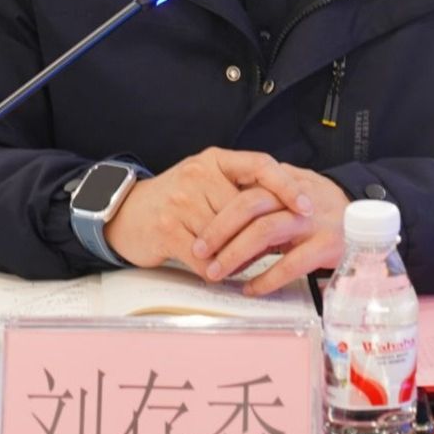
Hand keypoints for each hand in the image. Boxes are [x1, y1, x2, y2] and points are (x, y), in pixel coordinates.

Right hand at [104, 147, 313, 273]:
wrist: (126, 212)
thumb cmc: (176, 199)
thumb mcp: (207, 181)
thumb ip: (239, 188)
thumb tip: (285, 211)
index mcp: (214, 160)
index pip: (260, 165)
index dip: (286, 185)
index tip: (306, 207)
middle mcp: (198, 175)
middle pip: (245, 209)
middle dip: (260, 234)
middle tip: (276, 250)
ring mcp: (181, 201)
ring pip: (226, 237)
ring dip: (238, 257)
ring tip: (245, 266)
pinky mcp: (167, 229)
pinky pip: (204, 257)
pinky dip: (215, 270)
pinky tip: (219, 274)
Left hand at [194, 164, 349, 296]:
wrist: (369, 220)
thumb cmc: (321, 209)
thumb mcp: (291, 194)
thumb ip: (261, 205)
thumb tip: (220, 225)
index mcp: (283, 182)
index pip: (245, 188)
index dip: (218, 210)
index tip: (197, 232)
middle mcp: (296, 197)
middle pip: (249, 205)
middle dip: (220, 230)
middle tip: (199, 252)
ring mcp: (312, 221)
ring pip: (267, 231)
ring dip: (236, 253)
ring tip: (217, 273)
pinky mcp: (327, 245)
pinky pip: (292, 263)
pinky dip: (267, 278)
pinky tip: (251, 289)